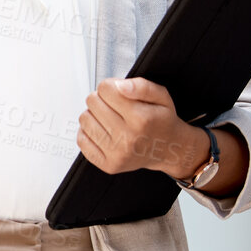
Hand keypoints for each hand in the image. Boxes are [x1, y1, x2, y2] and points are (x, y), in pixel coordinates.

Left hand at [76, 77, 205, 177]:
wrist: (169, 149)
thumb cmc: (161, 121)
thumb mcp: (161, 96)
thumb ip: (141, 86)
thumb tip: (119, 86)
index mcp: (141, 118)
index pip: (105, 89)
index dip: (110, 86)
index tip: (118, 92)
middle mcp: (128, 137)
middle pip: (92, 102)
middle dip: (101, 99)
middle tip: (115, 106)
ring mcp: (117, 153)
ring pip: (84, 119)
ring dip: (94, 115)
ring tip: (109, 118)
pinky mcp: (108, 164)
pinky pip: (81, 140)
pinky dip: (88, 132)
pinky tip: (103, 131)